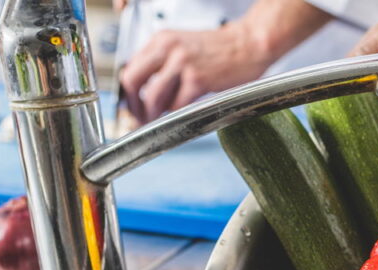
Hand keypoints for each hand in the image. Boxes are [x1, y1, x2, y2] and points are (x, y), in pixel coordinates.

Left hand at [119, 0, 329, 122]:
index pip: (131, 68)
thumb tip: (147, 89)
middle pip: (133, 81)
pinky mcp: (198, 80)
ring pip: (153, 97)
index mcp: (161, 39)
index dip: (128, 92)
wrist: (249, 44)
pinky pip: (177, 105)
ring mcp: (183, 64)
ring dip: (153, 115)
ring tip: (159, 122)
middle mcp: (168, 48)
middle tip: (139, 118)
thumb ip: (164, 62)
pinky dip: (176, 115)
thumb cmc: (221, 48)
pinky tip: (181, 116)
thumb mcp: (184, 46)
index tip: (133, 104)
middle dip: (133, 106)